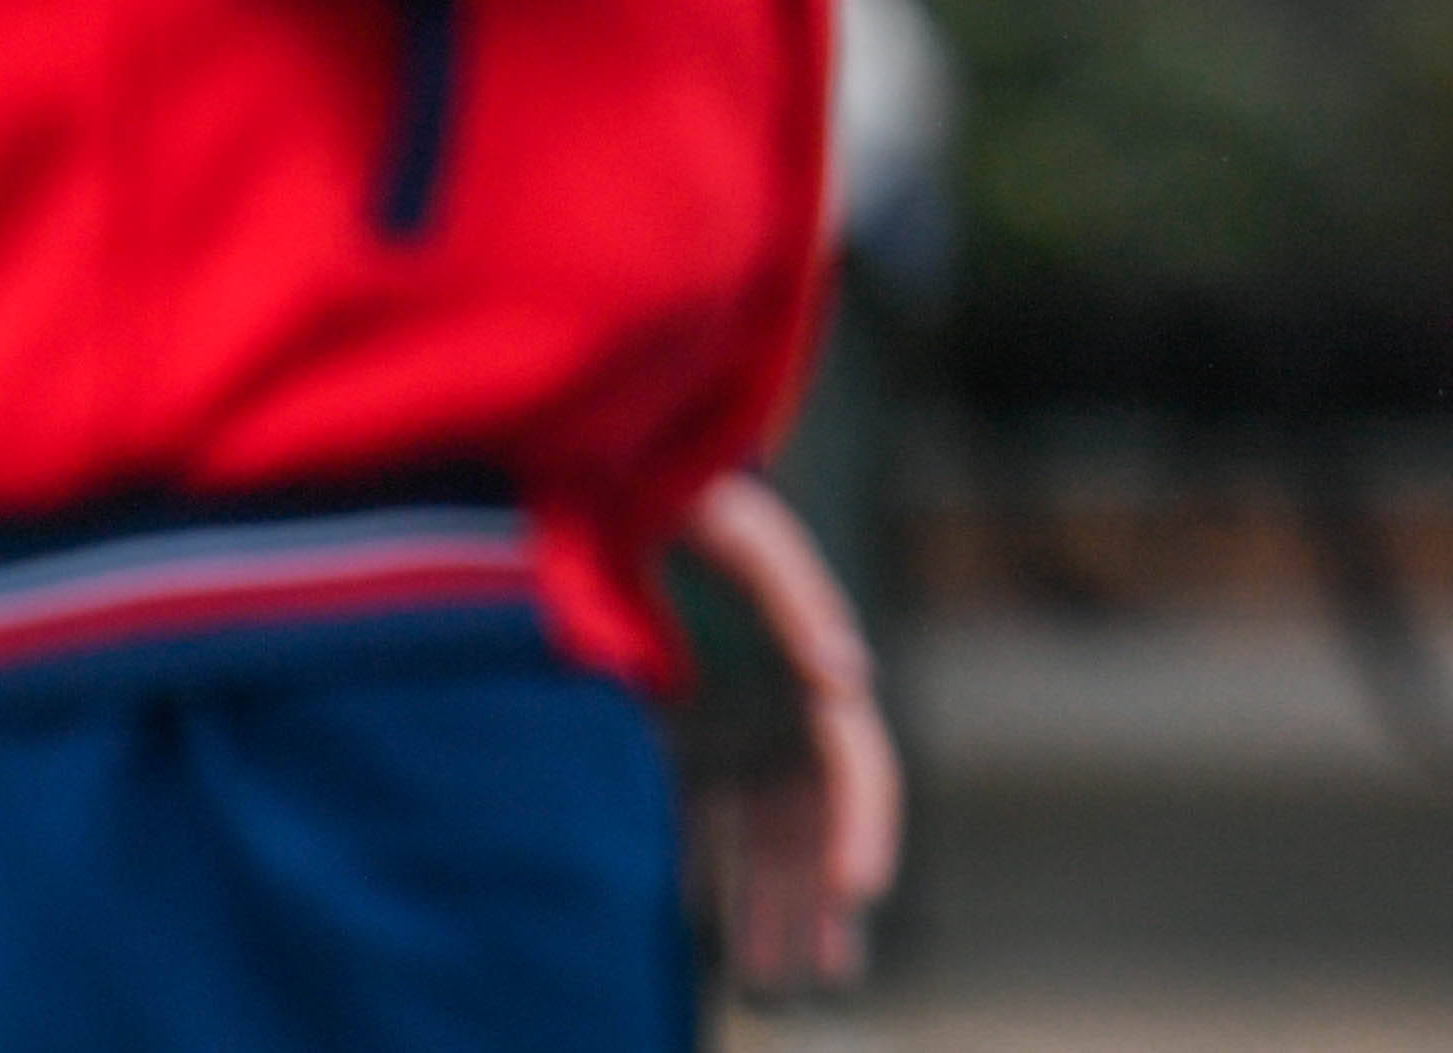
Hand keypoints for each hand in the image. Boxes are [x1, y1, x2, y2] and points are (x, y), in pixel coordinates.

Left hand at [680, 473, 901, 993]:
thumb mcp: (744, 529)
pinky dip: (703, 873)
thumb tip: (852, 678)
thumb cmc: (677, 496)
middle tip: (821, 972)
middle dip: (820, 895)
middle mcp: (772, 705)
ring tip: (768, 976)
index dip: (863, 829)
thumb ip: (797, 592)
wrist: (589, 475)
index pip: (854, 766)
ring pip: (759, 833)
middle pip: (813, 819)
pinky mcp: (668, 734)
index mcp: (806, 664)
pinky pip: (695, 818)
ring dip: (768, 899)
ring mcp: (720, 724)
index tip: (854, 895)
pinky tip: (693, 924)